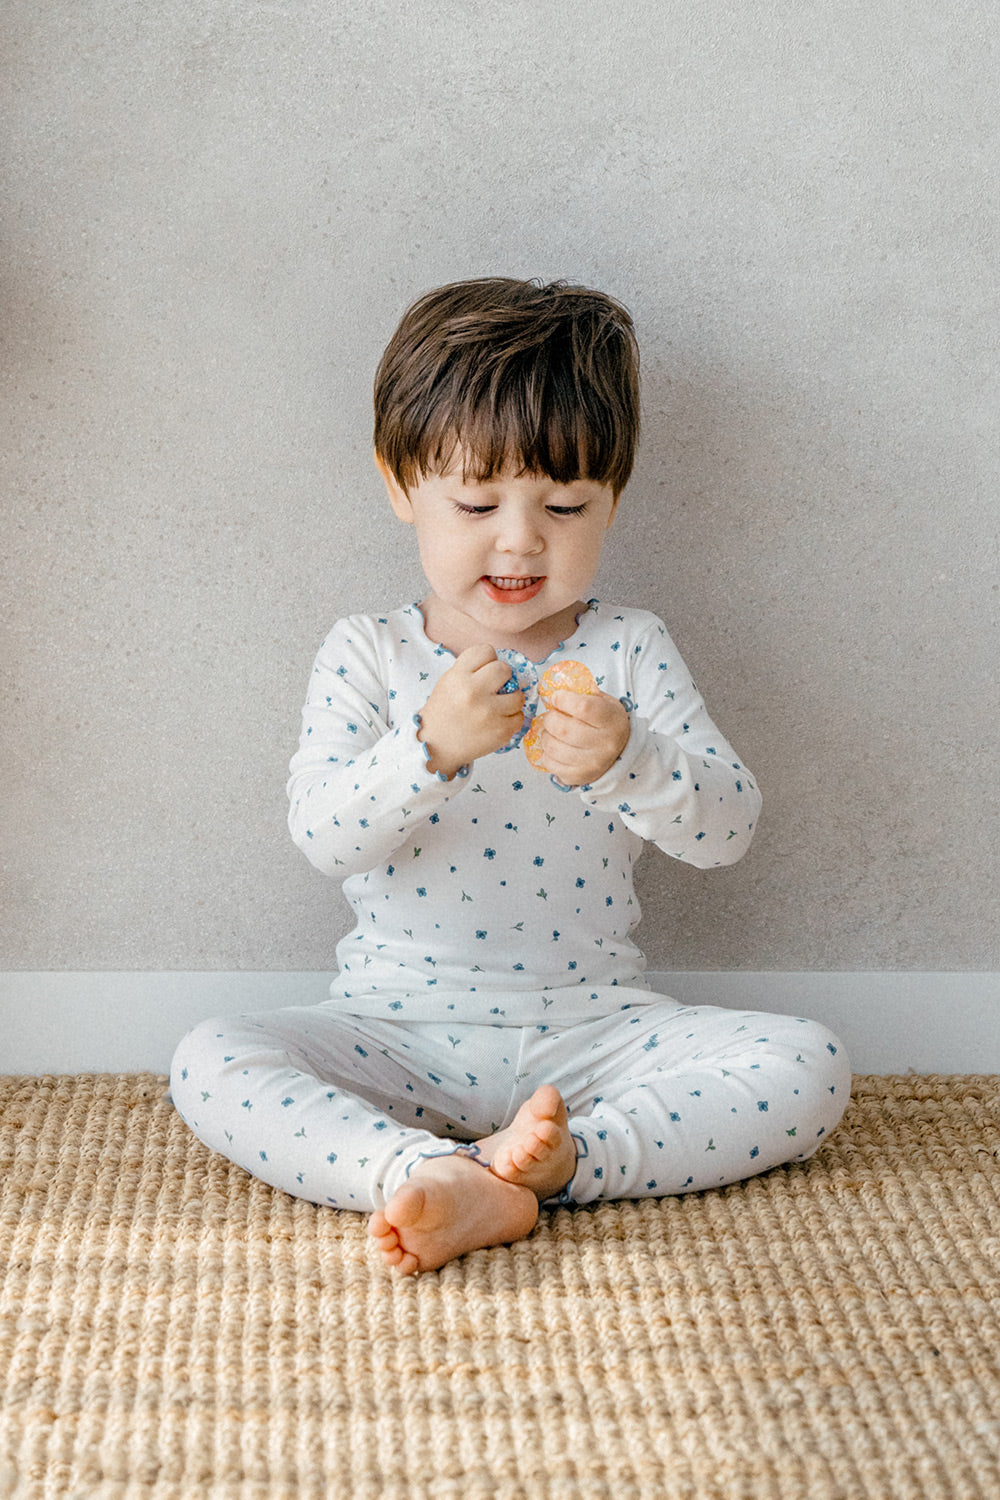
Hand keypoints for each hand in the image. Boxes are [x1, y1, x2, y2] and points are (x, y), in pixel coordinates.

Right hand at [418, 646, 524, 778]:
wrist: (434, 746)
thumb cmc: (443, 712)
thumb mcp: (448, 681)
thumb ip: (472, 669)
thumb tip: (502, 665)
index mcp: (458, 676)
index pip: (486, 650)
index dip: (487, 660)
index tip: (483, 671)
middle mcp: (473, 692)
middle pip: (504, 669)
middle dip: (502, 677)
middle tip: (494, 688)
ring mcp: (489, 712)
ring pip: (518, 695)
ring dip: (511, 699)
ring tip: (498, 706)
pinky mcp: (501, 731)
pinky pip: (520, 717)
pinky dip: (512, 718)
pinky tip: (498, 721)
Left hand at [528, 690, 629, 786]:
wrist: (622, 751)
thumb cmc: (607, 722)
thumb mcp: (604, 702)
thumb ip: (583, 694)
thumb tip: (552, 690)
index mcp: (611, 720)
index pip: (582, 708)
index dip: (563, 700)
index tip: (557, 697)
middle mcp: (604, 744)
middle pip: (563, 729)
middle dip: (550, 719)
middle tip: (552, 716)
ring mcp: (592, 763)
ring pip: (553, 747)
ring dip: (546, 736)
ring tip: (551, 732)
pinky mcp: (580, 777)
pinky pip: (551, 764)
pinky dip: (547, 754)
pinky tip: (554, 747)